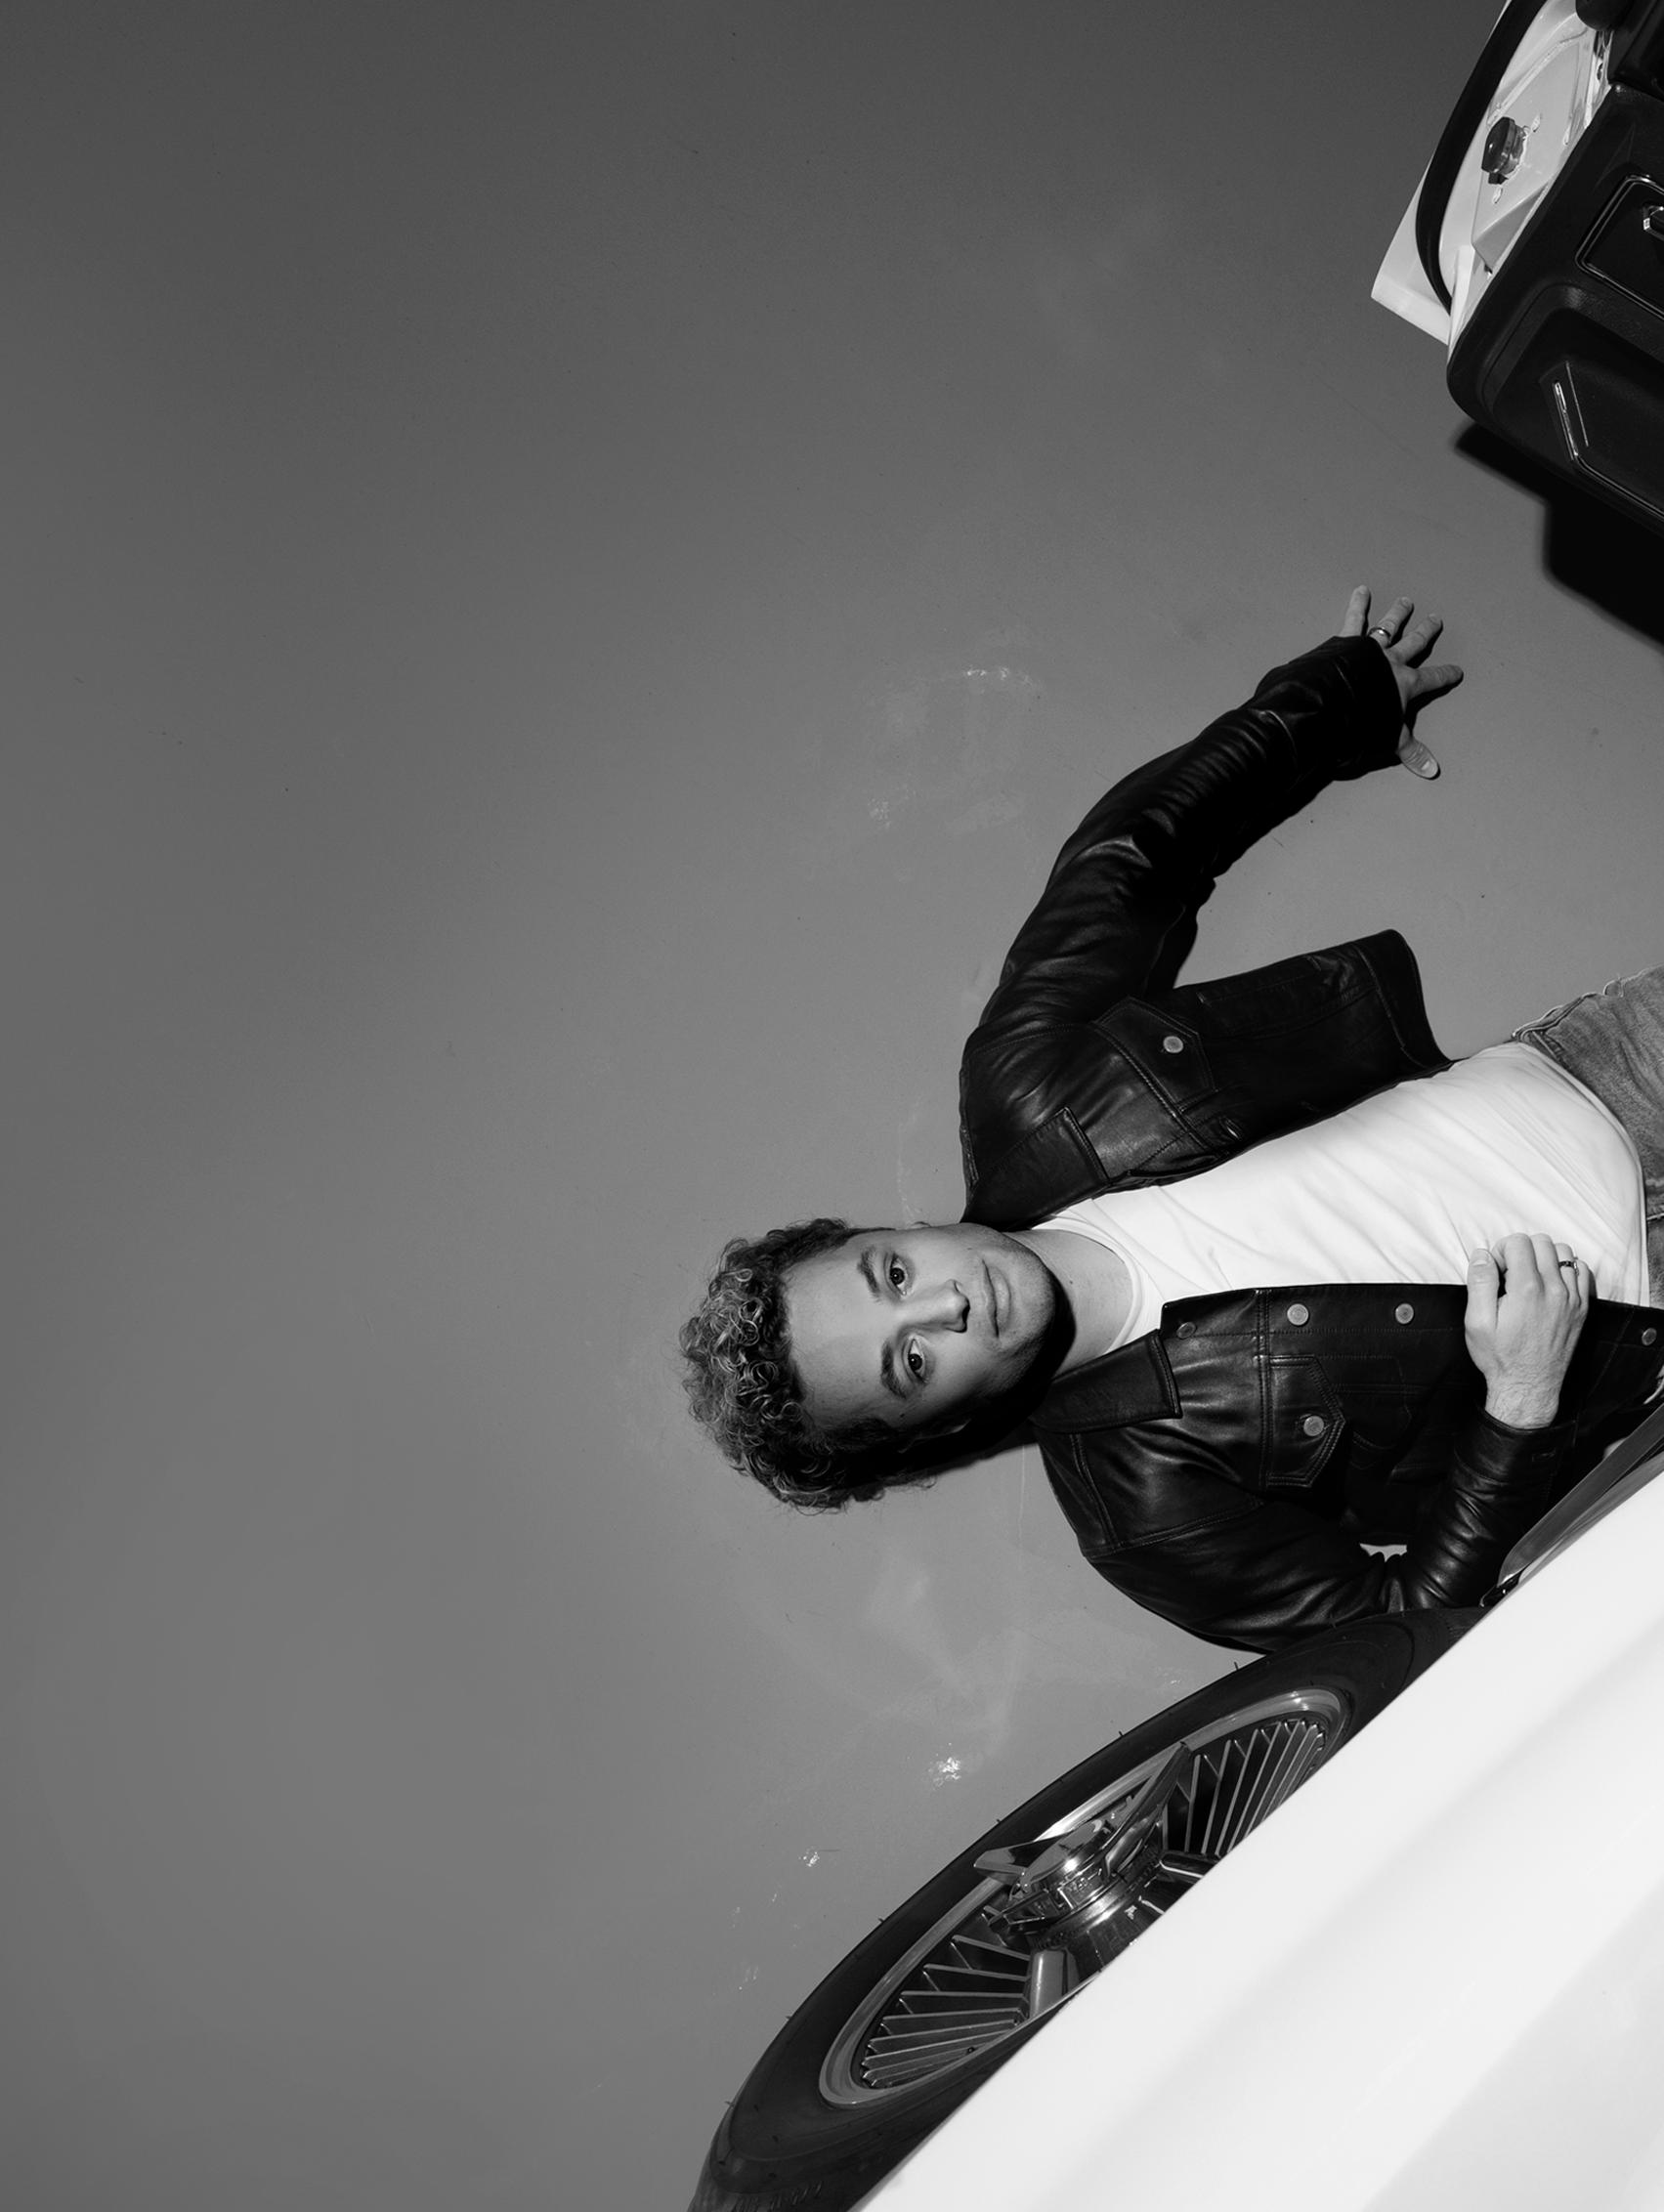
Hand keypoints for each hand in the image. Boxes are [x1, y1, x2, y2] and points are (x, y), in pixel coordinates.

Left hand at [1338, 587, 1463, 778]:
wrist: (1332, 707)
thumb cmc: (1361, 725)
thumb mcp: (1390, 741)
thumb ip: (1410, 752)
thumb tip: (1432, 771)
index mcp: (1406, 684)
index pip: (1433, 680)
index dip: (1446, 676)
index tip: (1457, 671)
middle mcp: (1392, 661)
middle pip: (1415, 644)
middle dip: (1426, 633)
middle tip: (1435, 619)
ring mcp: (1369, 649)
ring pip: (1389, 627)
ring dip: (1398, 614)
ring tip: (1405, 602)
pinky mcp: (1345, 641)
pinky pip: (1353, 618)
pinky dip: (1358, 604)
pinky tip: (1360, 591)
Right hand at [1464, 1233, 1590, 1430]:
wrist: (1528, 1387)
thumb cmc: (1500, 1357)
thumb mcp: (1476, 1322)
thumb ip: (1479, 1282)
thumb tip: (1482, 1254)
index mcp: (1526, 1289)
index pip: (1518, 1241)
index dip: (1500, 1250)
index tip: (1495, 1270)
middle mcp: (1554, 1290)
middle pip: (1542, 1241)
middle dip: (1521, 1250)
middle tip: (1509, 1273)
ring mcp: (1572, 1299)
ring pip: (1564, 1252)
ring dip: (1544, 1257)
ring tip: (1529, 1276)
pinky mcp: (1582, 1308)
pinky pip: (1582, 1271)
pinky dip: (1566, 1268)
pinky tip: (1550, 1283)